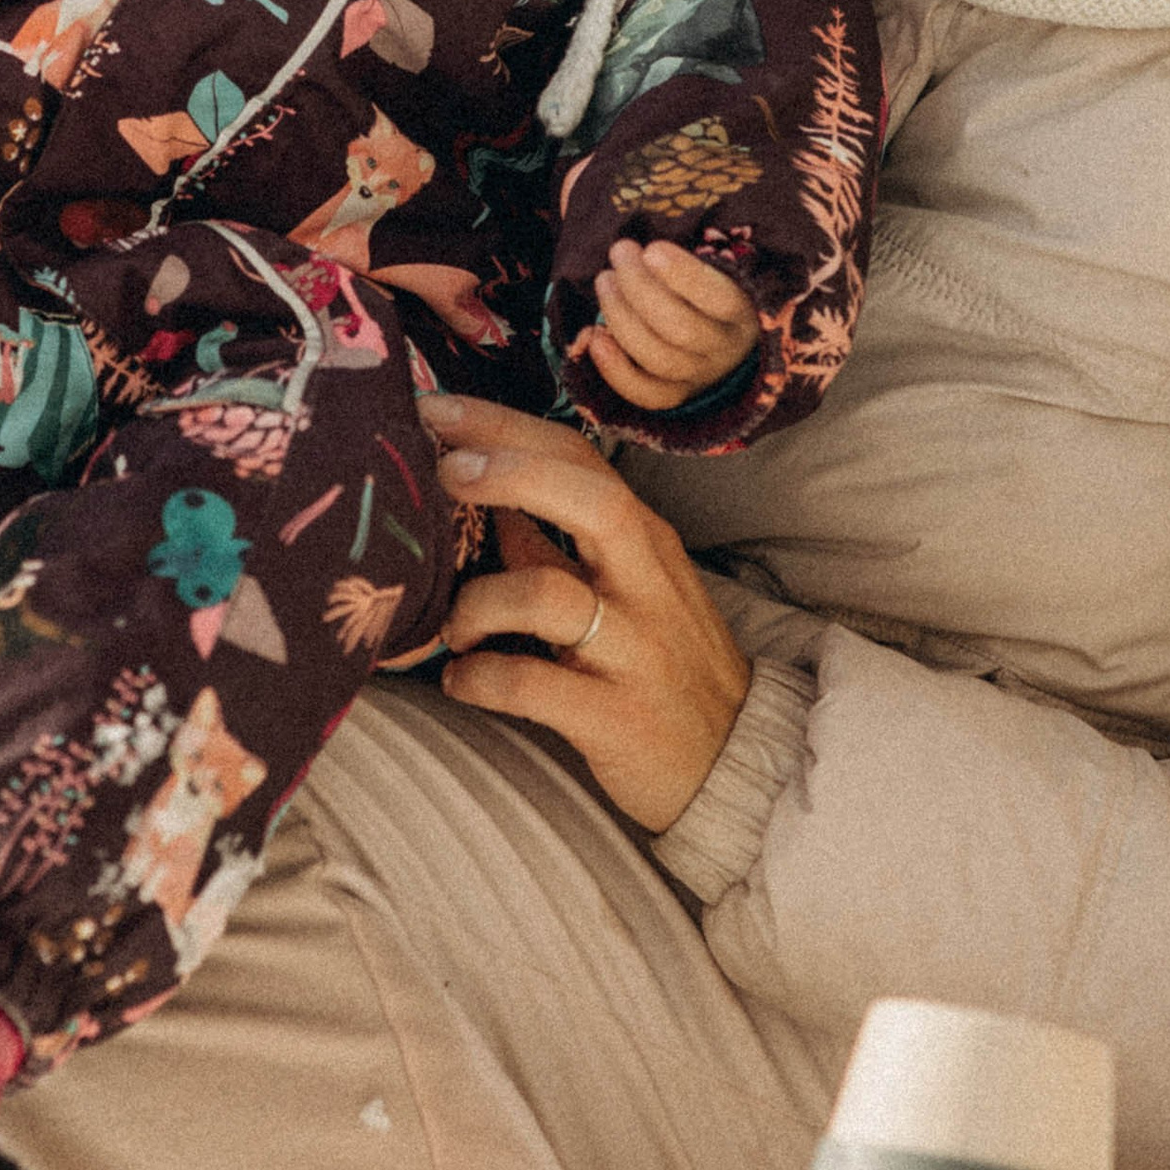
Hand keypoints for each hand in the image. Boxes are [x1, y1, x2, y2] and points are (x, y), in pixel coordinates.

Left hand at [424, 391, 750, 831]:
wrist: (734, 762)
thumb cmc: (665, 664)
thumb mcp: (626, 589)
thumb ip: (556, 544)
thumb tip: (486, 498)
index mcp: (644, 542)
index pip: (578, 458)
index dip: (503, 426)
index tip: (435, 408)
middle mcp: (646, 584)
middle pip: (589, 499)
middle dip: (509, 471)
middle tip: (445, 470)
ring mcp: (634, 651)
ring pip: (547, 596)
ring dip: (477, 604)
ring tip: (452, 629)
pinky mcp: (616, 718)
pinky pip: (530, 686)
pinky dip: (480, 679)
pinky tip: (462, 681)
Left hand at [575, 240, 758, 412]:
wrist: (724, 340)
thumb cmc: (708, 291)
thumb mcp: (712, 271)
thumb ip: (681, 265)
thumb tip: (638, 256)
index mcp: (742, 311)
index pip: (718, 297)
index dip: (682, 275)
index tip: (651, 250)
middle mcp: (725, 349)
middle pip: (680, 328)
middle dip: (639, 287)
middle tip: (620, 252)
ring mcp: (701, 377)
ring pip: (658, 358)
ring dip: (621, 317)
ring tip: (605, 281)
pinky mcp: (677, 395)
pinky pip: (645, 394)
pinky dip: (614, 368)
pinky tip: (595, 336)